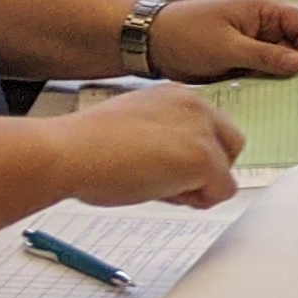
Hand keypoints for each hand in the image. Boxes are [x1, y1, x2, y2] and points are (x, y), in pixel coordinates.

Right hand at [50, 83, 245, 210]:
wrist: (67, 152)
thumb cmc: (84, 146)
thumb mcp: (133, 130)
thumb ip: (162, 136)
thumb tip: (176, 164)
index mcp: (176, 95)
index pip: (208, 128)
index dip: (189, 156)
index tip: (164, 167)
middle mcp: (195, 105)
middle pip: (230, 145)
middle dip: (207, 170)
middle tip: (167, 184)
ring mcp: (202, 130)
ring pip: (226, 171)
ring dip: (198, 187)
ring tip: (155, 186)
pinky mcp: (204, 158)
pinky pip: (223, 191)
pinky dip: (198, 202)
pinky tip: (162, 193)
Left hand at [147, 0, 297, 83]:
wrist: (150, 44)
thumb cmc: (182, 31)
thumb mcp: (225, 45)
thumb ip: (264, 55)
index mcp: (264, 12)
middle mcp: (263, 29)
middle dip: (297, 68)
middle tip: (291, 86)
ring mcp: (253, 48)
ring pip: (282, 66)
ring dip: (278, 80)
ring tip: (270, 93)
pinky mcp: (242, 65)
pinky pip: (263, 77)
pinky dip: (263, 87)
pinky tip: (257, 96)